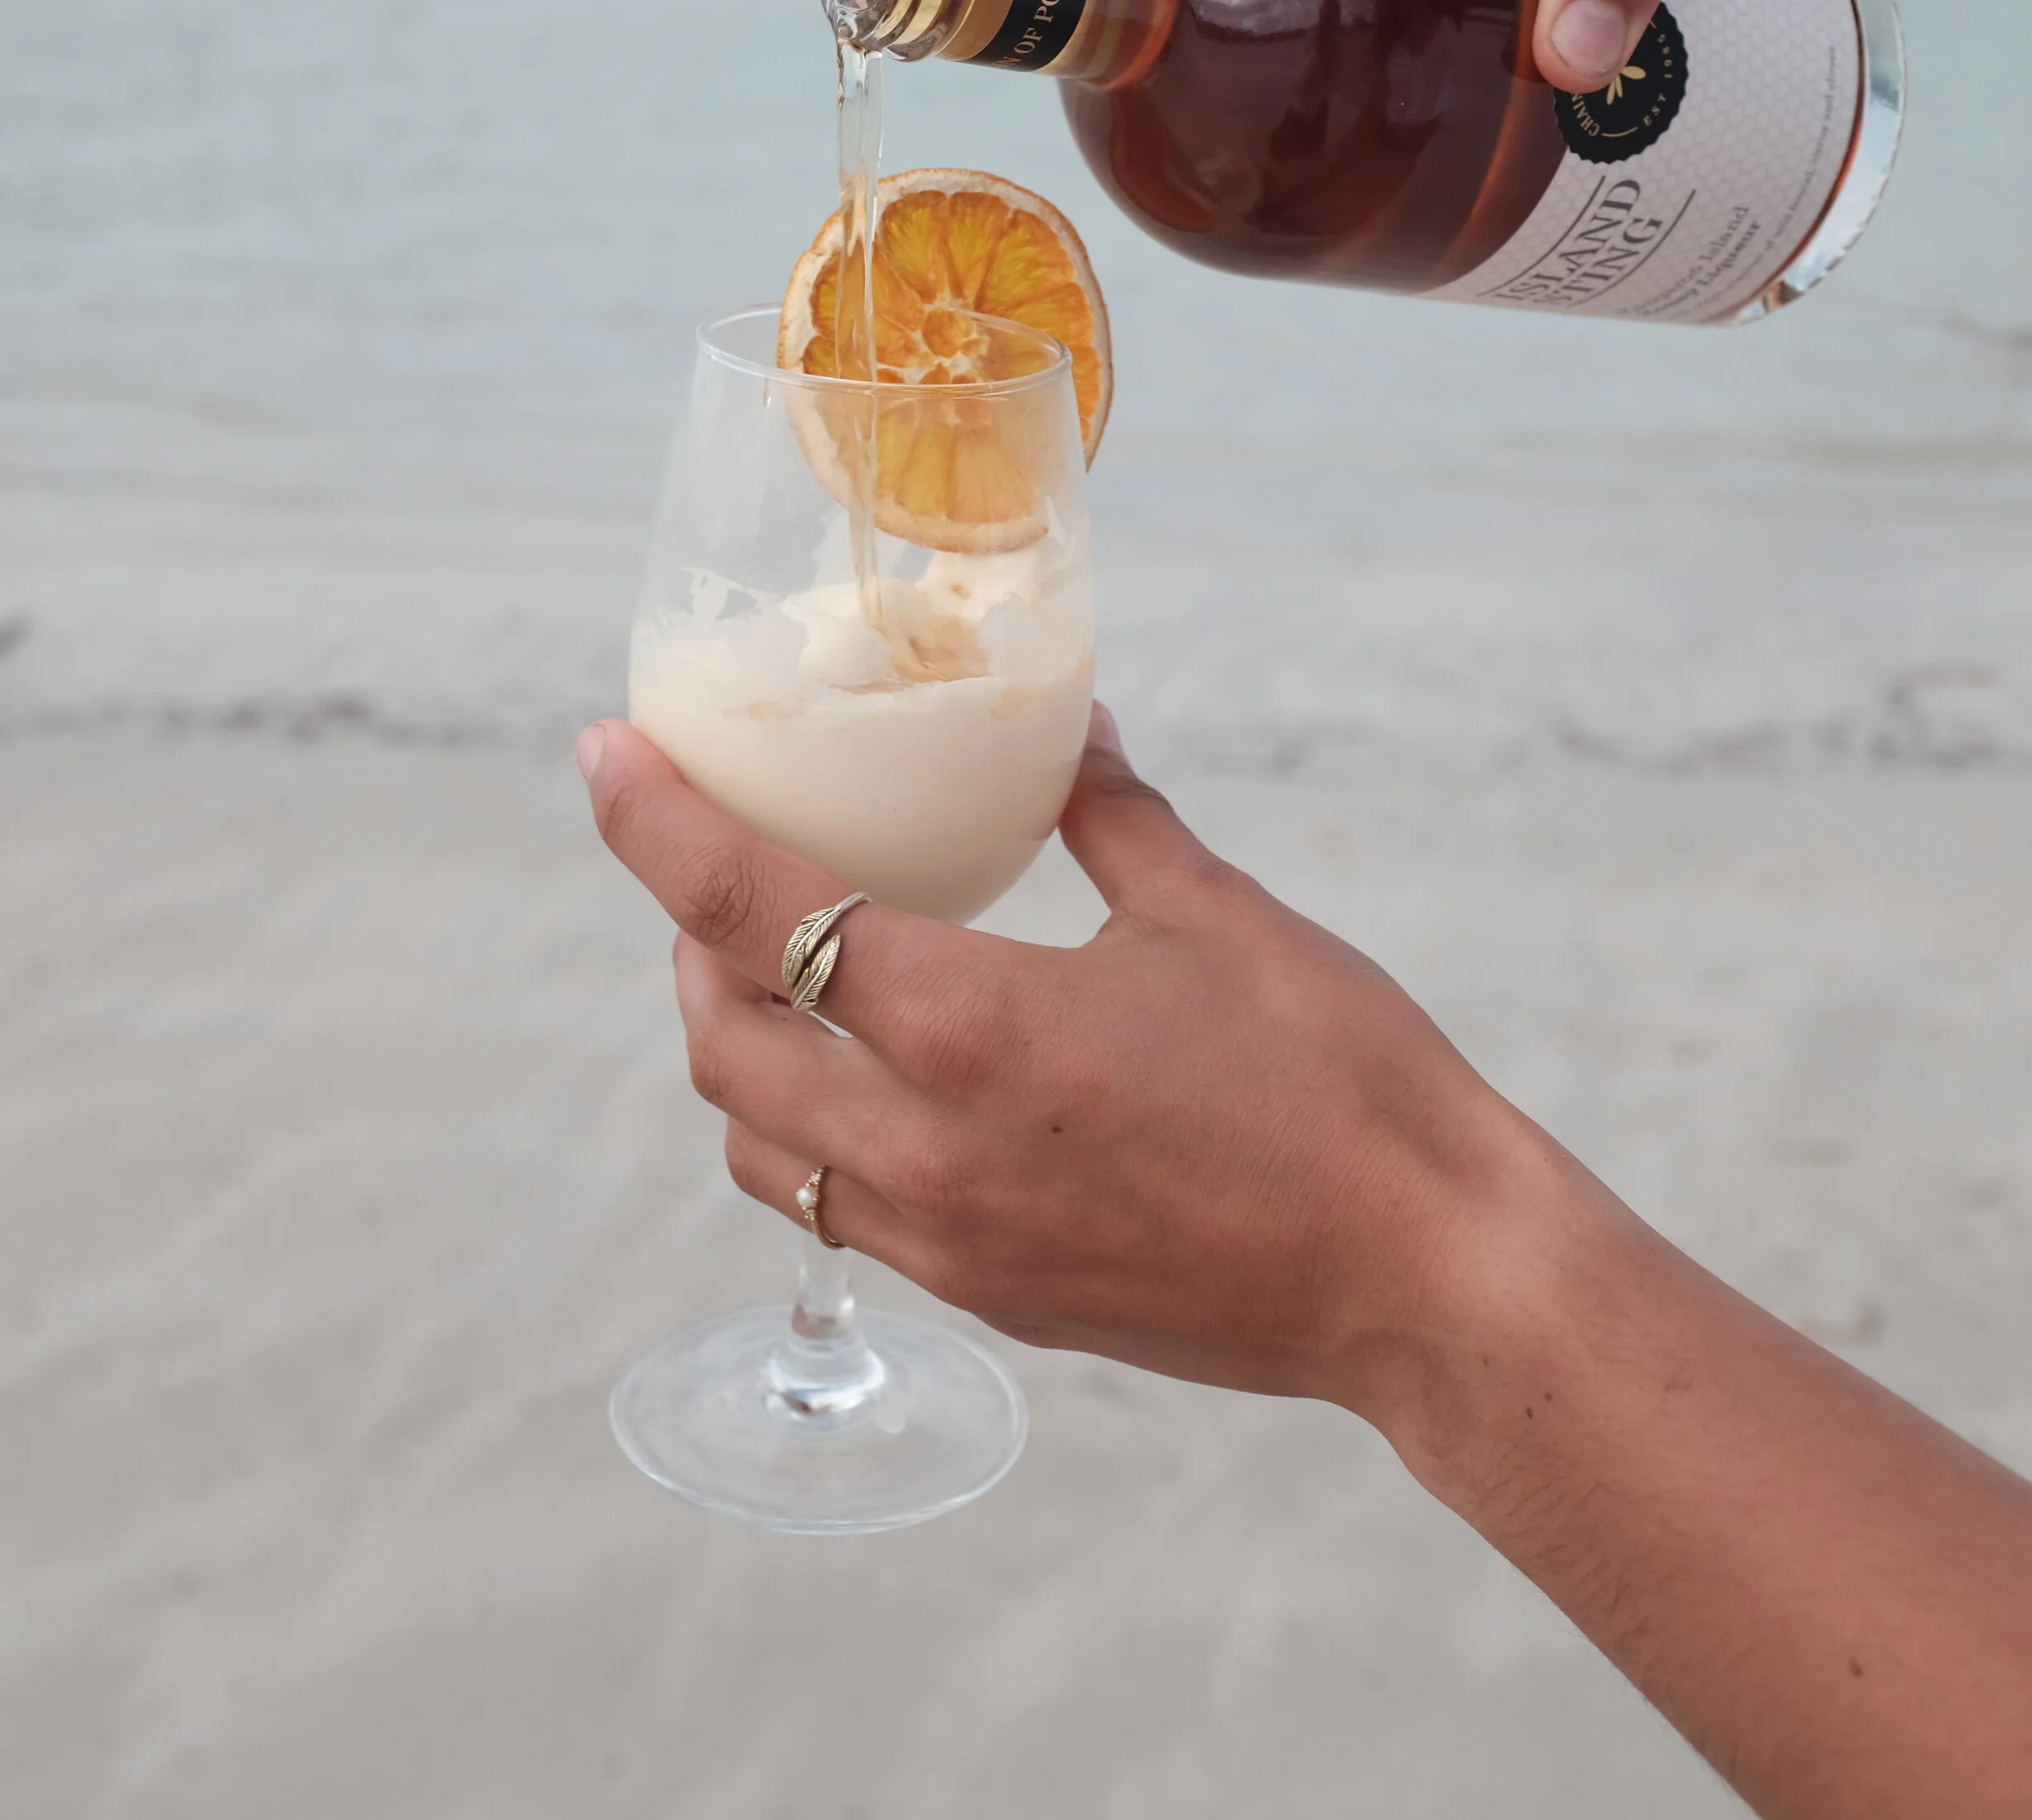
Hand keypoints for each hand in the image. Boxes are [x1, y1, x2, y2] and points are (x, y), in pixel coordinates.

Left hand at [580, 703, 1531, 1418]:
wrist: (1428, 1277)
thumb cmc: (1341, 1082)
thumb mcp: (1218, 915)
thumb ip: (1111, 816)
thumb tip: (1063, 733)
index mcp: (977, 1030)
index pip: (755, 915)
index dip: (658, 827)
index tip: (601, 756)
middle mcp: (935, 1151)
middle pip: (721, 1045)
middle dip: (685, 945)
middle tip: (720, 864)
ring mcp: (957, 1244)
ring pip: (764, 1148)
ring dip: (740, 1051)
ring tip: (786, 973)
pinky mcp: (996, 1299)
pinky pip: (847, 1213)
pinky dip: (819, 1132)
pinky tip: (885, 1077)